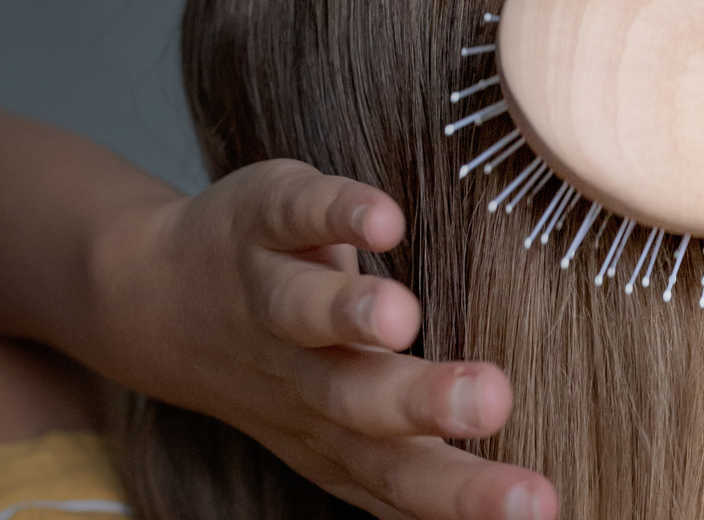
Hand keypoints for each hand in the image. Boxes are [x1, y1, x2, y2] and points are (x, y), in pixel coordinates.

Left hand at [97, 159, 556, 519]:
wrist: (160, 307)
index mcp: (345, 440)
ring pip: (310, 314)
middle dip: (424, 404)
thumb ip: (427, 465)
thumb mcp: (356, 438)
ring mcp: (273, 301)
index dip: (471, 497)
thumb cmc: (295, 375)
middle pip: (362, 402)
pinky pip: (298, 215)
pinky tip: (381, 217)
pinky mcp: (263, 225)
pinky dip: (335, 214)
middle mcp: (305, 380)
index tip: (543, 506)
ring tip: (399, 315)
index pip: (408, 477)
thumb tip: (530, 514)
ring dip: (351, 313)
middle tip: (493, 401)